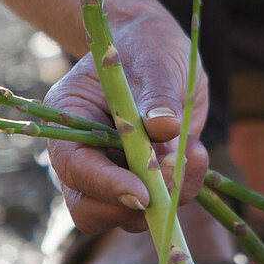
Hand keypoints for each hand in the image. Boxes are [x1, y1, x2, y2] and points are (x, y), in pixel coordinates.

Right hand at [44, 13, 209, 233]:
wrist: (159, 52)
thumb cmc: (148, 48)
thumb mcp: (156, 62)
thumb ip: (158, 95)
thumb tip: (164, 128)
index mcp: (68, 119)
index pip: (74, 167)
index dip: (105, 185)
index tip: (143, 193)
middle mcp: (83, 155)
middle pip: (88, 209)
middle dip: (131, 206)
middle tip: (172, 178)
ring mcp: (113, 172)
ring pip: (128, 215)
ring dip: (168, 194)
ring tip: (193, 149)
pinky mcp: (143, 181)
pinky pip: (161, 204)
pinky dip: (184, 185)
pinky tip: (195, 151)